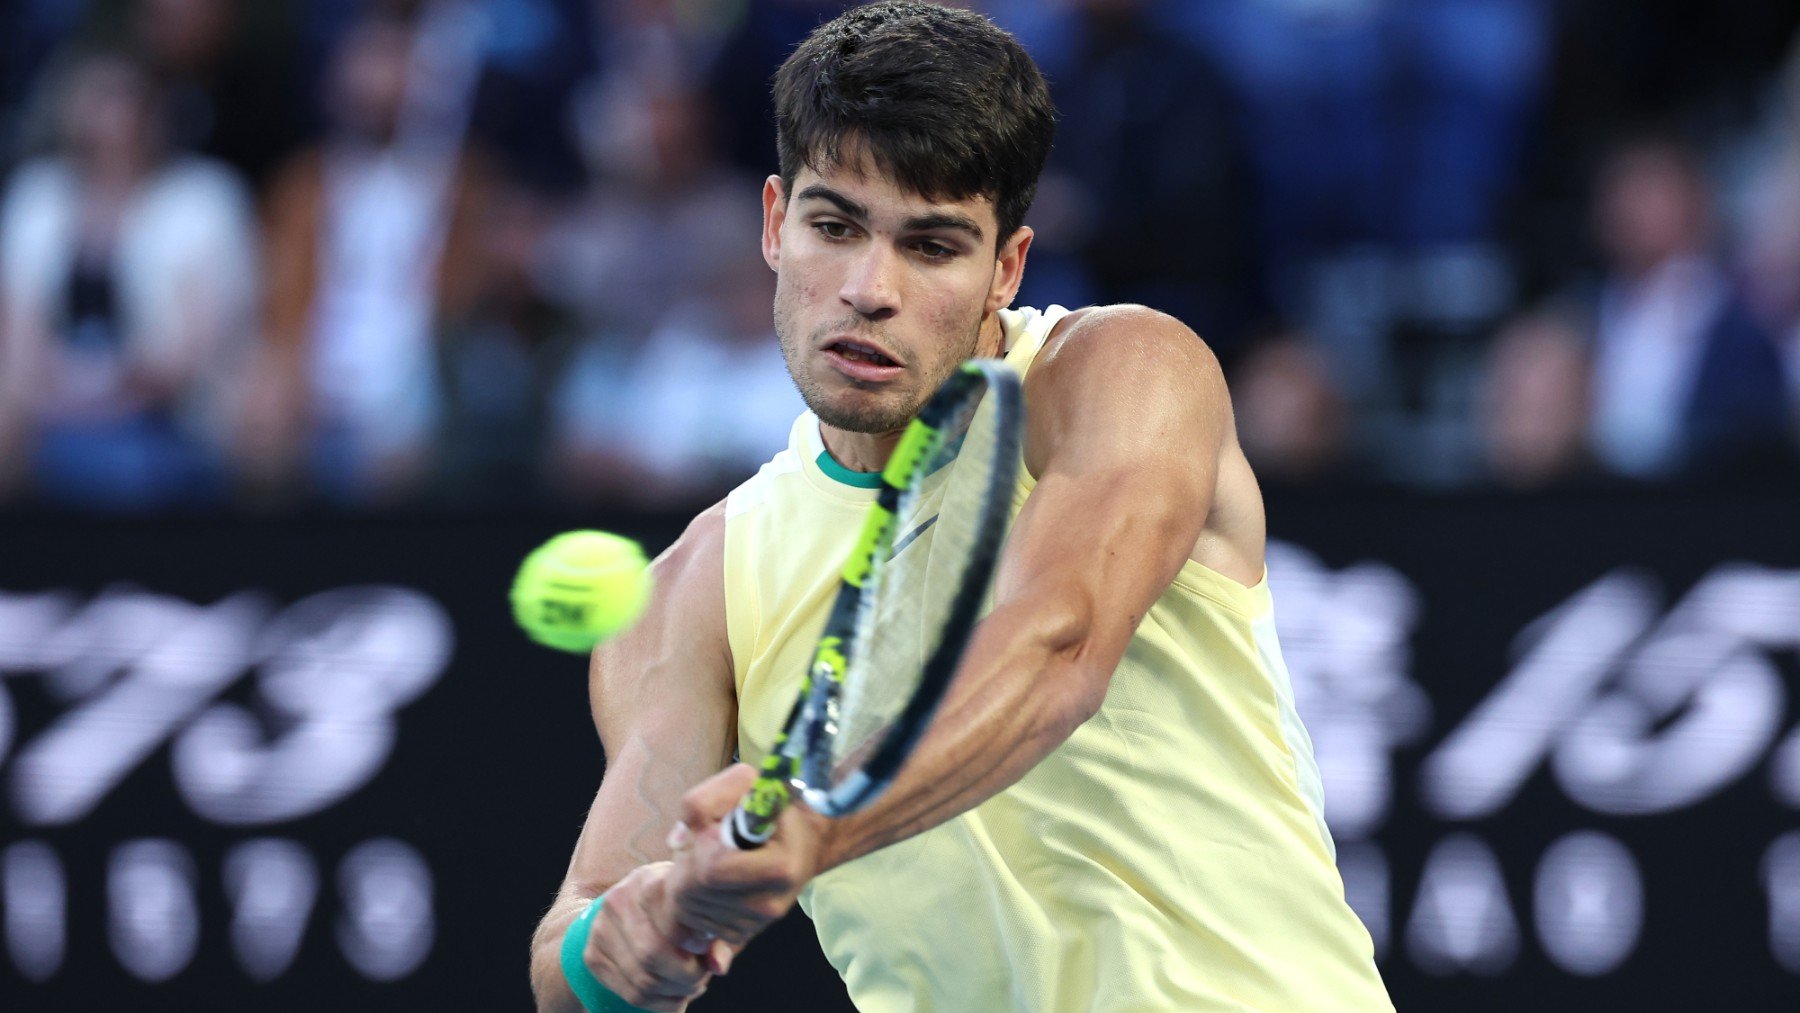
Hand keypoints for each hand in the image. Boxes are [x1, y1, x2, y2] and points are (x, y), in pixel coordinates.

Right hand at [581, 862, 730, 1011]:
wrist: (635, 902)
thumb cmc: (681, 906)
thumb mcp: (703, 910)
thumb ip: (718, 937)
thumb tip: (718, 966)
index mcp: (649, 880)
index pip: (671, 922)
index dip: (694, 947)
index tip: (705, 949)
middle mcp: (618, 901)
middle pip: (652, 954)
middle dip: (686, 976)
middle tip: (702, 976)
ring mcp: (601, 929)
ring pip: (642, 980)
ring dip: (674, 993)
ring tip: (691, 985)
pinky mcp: (593, 955)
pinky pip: (629, 993)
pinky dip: (659, 1003)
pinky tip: (674, 994)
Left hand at [665, 763, 831, 947]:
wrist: (803, 841)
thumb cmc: (772, 807)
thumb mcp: (745, 783)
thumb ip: (704, 800)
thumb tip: (676, 841)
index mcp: (778, 868)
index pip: (711, 870)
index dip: (696, 849)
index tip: (707, 831)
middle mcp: (770, 904)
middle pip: (695, 893)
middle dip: (684, 865)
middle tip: (698, 844)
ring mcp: (757, 924)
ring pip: (690, 911)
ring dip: (685, 883)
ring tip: (706, 860)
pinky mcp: (745, 933)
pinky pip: (697, 925)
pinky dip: (693, 903)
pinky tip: (710, 882)